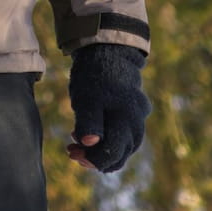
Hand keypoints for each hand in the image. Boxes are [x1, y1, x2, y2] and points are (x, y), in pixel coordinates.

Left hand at [67, 43, 148, 172]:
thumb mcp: (85, 97)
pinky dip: (109, 139)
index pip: (114, 152)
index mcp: (126, 118)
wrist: (108, 51)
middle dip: (96, 157)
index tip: (73, 154)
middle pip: (121, 152)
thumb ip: (89, 121)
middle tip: (72, 151)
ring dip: (102, 150)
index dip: (94, 159)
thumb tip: (90, 143)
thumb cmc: (94, 75)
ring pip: (124, 145)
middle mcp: (137, 121)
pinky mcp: (136, 114)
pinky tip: (91, 135)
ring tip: (78, 144)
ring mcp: (139, 118)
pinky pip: (125, 135)